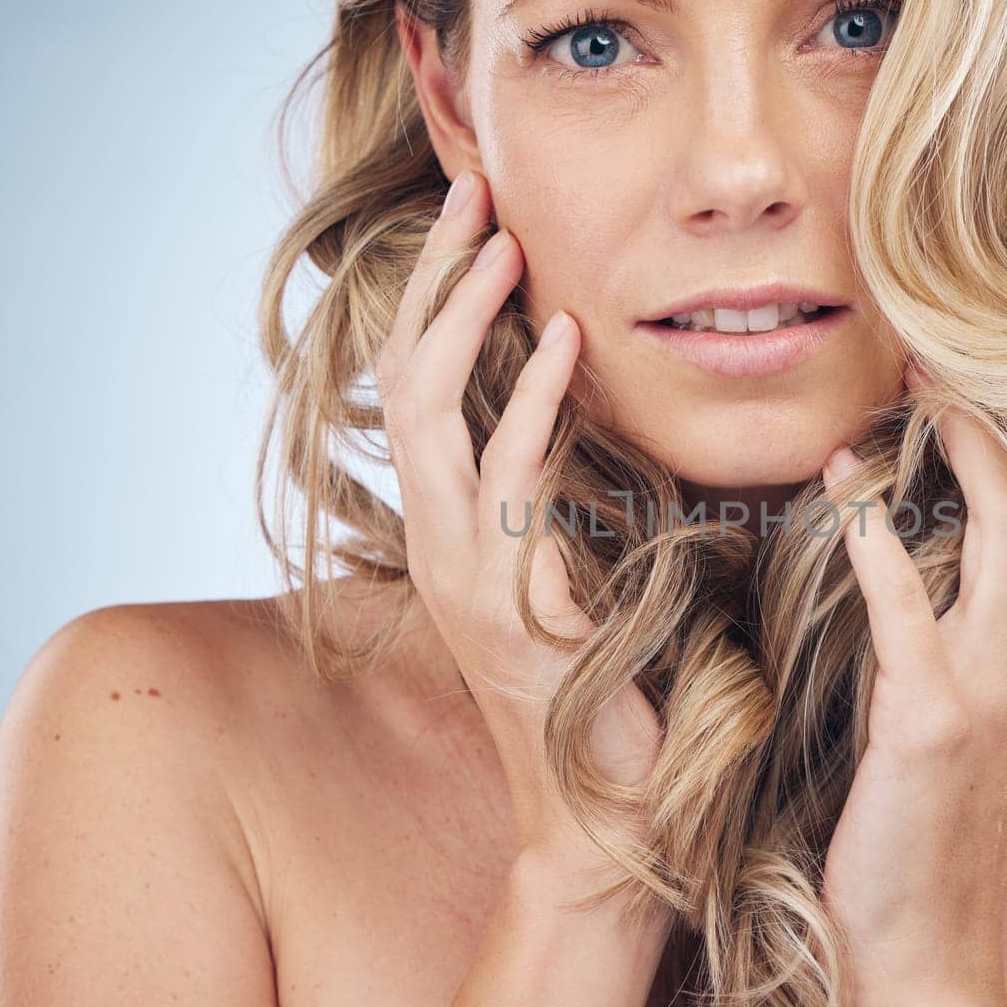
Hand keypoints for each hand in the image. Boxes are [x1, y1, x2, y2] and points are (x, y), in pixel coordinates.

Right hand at [373, 170, 661, 896]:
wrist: (603, 809)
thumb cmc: (600, 689)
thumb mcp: (567, 577)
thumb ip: (557, 503)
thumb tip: (584, 421)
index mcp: (448, 533)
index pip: (416, 392)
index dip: (434, 304)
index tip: (473, 224)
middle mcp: (436, 545)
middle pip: (404, 383)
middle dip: (433, 285)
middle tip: (473, 197)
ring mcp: (461, 577)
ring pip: (430, 418)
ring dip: (465, 321)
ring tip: (505, 243)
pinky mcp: (505, 606)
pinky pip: (509, 484)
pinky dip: (531, 402)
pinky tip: (561, 340)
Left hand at [817, 367, 1006, 1002]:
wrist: (925, 949)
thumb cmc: (924, 835)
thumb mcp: (967, 728)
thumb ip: (963, 648)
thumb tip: (919, 574)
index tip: (964, 382)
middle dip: (998, 412)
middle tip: (931, 355)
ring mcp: (993, 685)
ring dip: (959, 444)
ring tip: (905, 391)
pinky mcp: (931, 719)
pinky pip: (910, 599)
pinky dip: (877, 532)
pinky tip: (842, 480)